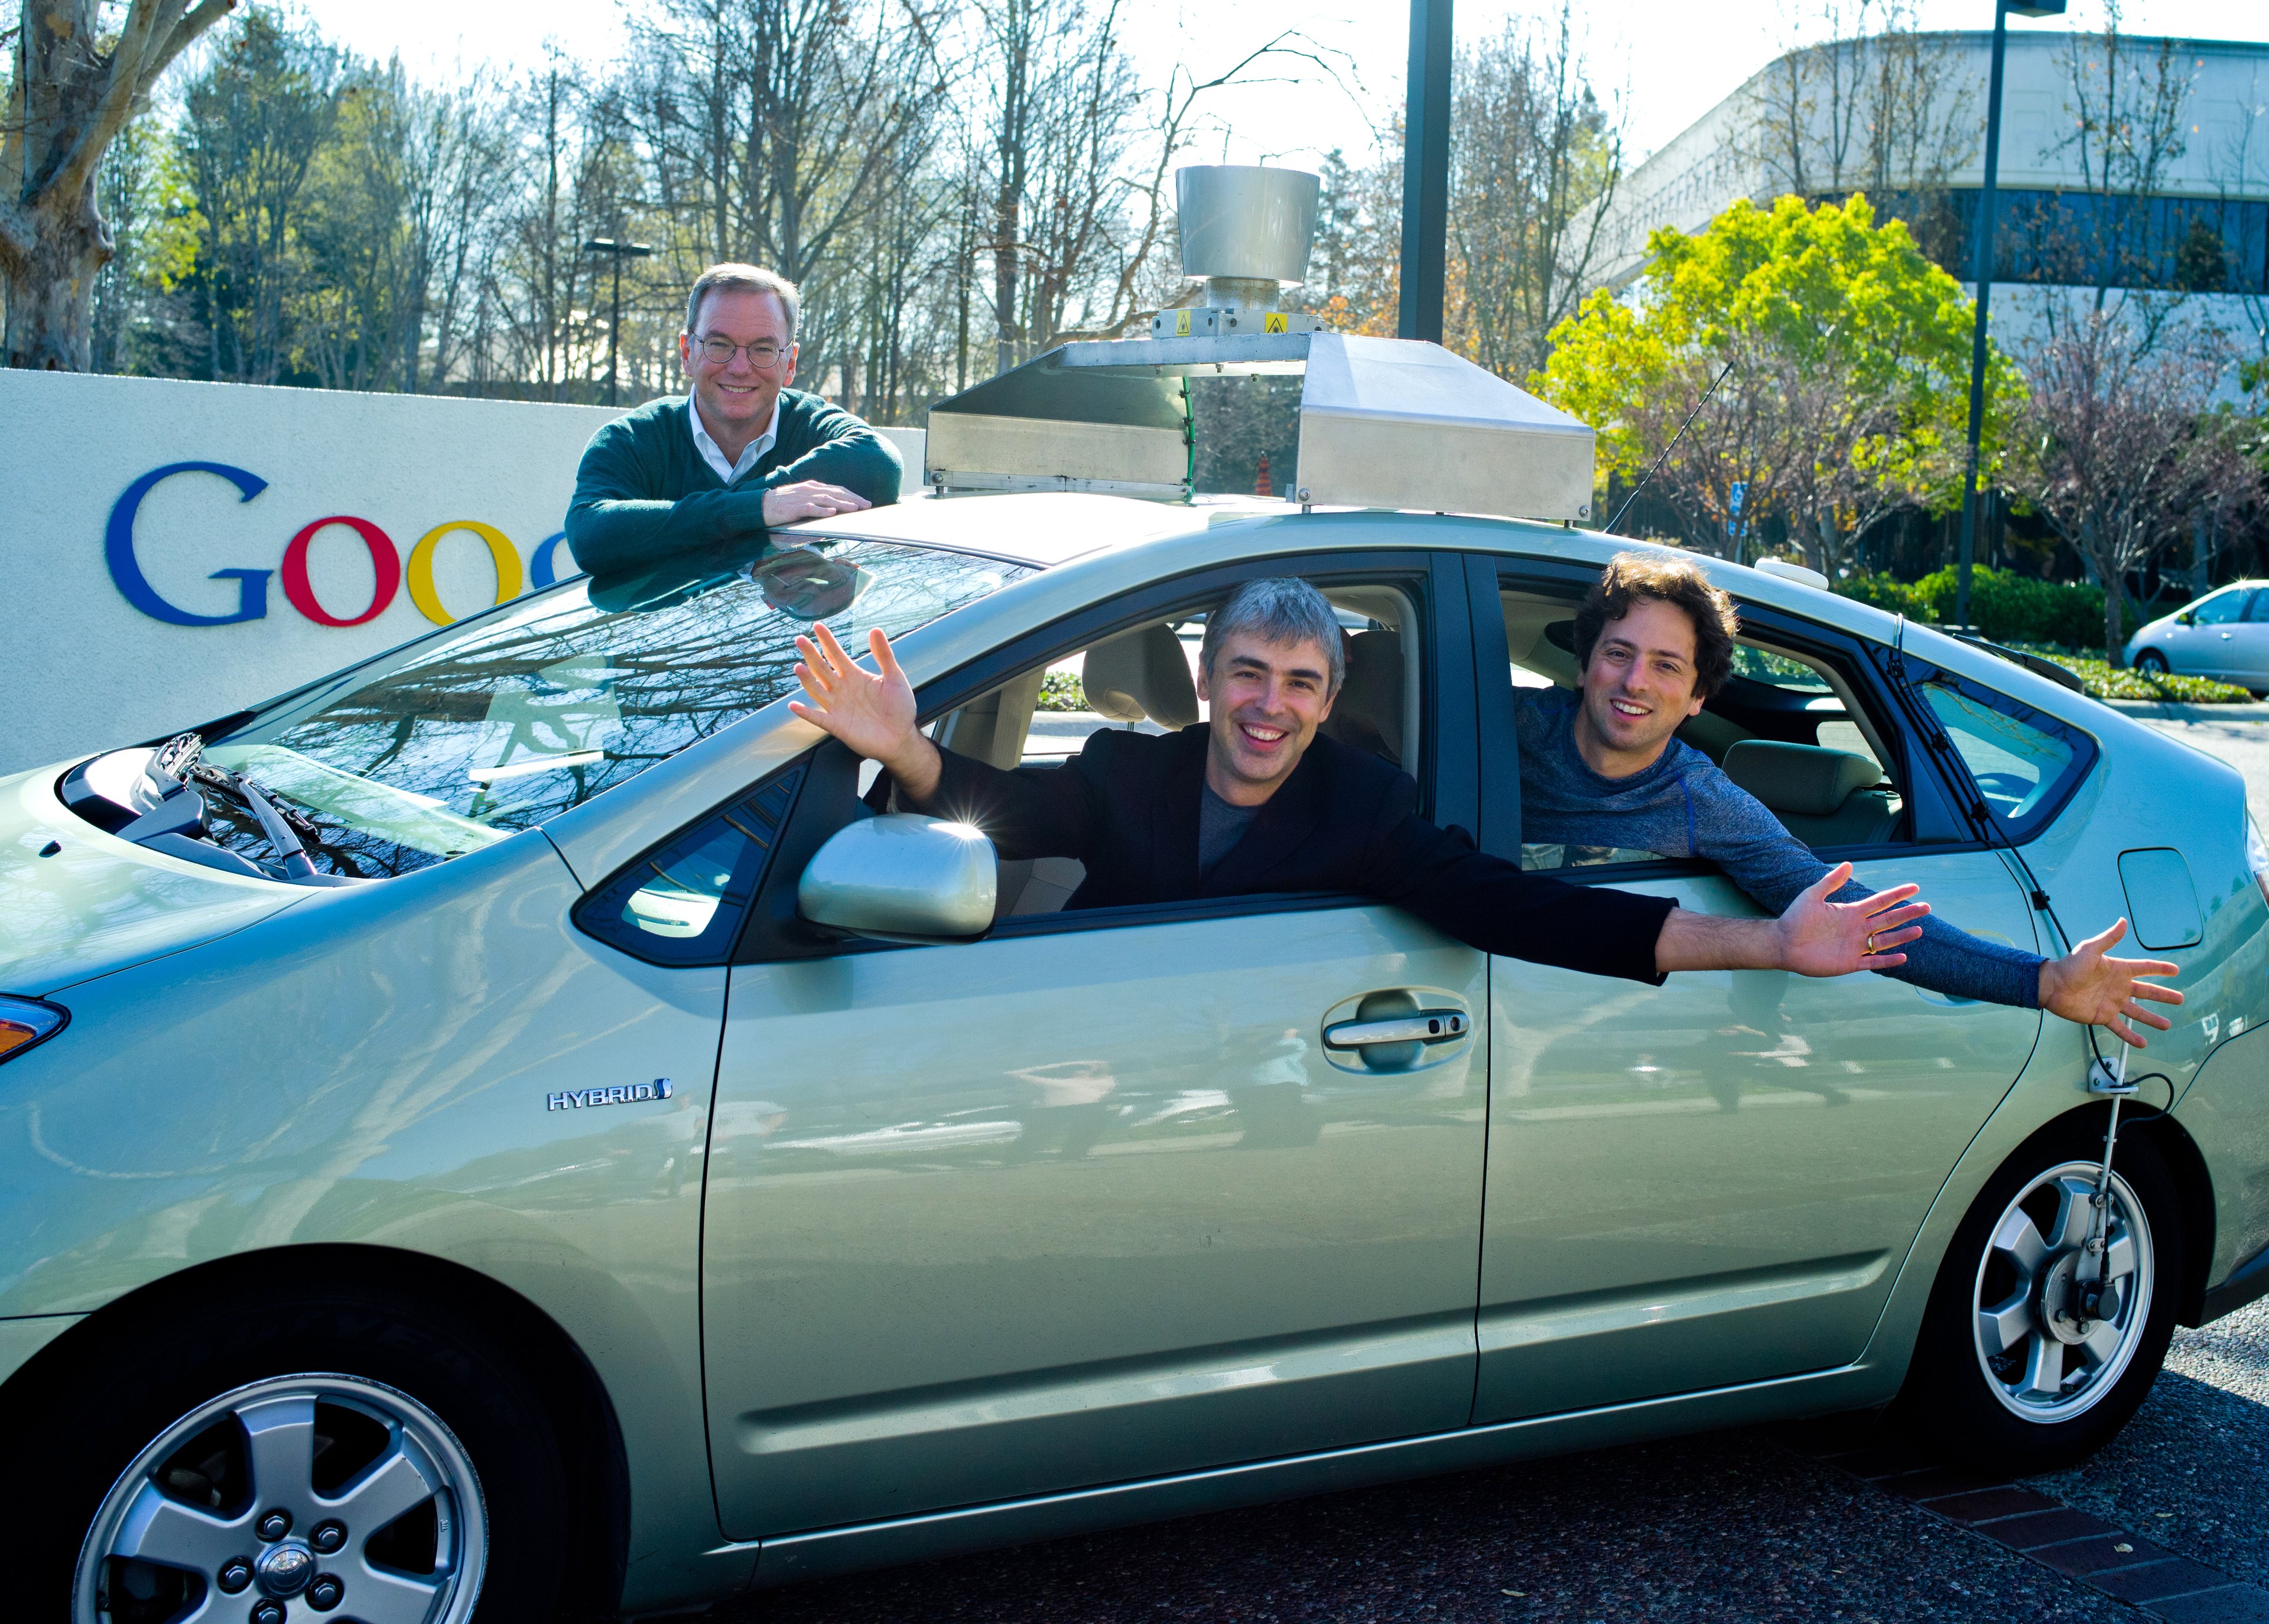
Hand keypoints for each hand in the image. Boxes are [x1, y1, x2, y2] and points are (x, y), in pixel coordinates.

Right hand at [764, 481, 871, 526]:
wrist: (760, 505)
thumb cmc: (783, 505)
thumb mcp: (803, 500)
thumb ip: (818, 503)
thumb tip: (834, 510)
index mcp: (813, 487)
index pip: (837, 490)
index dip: (852, 495)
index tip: (865, 502)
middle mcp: (810, 490)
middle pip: (836, 493)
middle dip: (853, 499)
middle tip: (867, 506)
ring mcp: (802, 498)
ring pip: (826, 499)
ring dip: (842, 504)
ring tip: (855, 509)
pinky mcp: (794, 508)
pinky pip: (810, 508)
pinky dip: (822, 510)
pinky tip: (832, 513)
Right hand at [787, 623, 940, 799]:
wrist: (901, 737)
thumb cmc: (899, 708)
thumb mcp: (894, 678)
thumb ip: (884, 655)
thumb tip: (875, 629)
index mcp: (854, 676)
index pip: (836, 655)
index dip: (827, 641)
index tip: (817, 626)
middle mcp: (842, 689)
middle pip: (822, 669)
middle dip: (811, 655)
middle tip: (800, 640)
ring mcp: (838, 707)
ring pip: (817, 690)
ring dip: (807, 680)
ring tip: (798, 667)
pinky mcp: (837, 725)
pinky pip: (818, 718)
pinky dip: (805, 713)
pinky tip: (794, 705)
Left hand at [1775, 861, 1929, 977]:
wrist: (1782, 943)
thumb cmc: (1795, 919)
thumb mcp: (1813, 896)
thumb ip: (1831, 881)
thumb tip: (1849, 863)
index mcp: (1851, 912)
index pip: (1879, 902)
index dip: (1897, 895)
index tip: (1914, 887)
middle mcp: (1857, 929)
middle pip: (1888, 920)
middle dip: (1907, 913)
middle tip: (1926, 906)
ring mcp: (1855, 946)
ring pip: (1885, 940)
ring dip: (1902, 936)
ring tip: (1919, 929)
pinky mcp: (1849, 963)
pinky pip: (1873, 961)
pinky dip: (1887, 960)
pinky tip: (1903, 956)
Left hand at [2040, 918, 2182, 1046]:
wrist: (2052, 986)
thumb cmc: (2069, 966)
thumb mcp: (2090, 949)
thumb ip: (2108, 939)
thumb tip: (2123, 921)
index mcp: (2118, 970)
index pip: (2144, 968)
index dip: (2160, 969)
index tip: (2175, 970)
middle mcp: (2118, 987)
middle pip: (2147, 992)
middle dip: (2164, 995)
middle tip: (2180, 999)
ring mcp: (2112, 1003)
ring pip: (2138, 1013)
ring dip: (2152, 1019)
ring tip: (2167, 1025)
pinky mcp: (2102, 1016)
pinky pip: (2120, 1028)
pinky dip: (2131, 1036)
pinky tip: (2143, 1043)